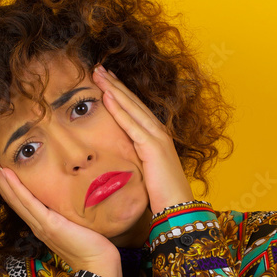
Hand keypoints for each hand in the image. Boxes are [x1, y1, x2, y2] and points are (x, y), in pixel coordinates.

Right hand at [0, 155, 121, 276]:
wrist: (97, 264)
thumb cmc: (91, 245)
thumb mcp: (73, 223)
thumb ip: (65, 211)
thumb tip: (68, 194)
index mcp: (39, 223)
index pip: (17, 199)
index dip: (2, 182)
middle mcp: (35, 223)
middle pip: (9, 196)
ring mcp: (40, 224)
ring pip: (14, 197)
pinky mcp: (49, 224)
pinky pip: (28, 203)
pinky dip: (16, 187)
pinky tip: (5, 173)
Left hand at [92, 65, 193, 213]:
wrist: (178, 208)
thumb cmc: (163, 195)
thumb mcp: (147, 171)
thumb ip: (137, 159)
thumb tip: (123, 156)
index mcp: (157, 138)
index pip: (136, 110)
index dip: (121, 93)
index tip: (107, 80)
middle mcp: (159, 133)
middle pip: (133, 102)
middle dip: (115, 84)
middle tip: (98, 68)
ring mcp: (157, 138)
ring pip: (131, 108)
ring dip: (114, 89)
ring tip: (99, 74)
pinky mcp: (152, 148)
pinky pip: (131, 125)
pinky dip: (118, 110)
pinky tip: (106, 97)